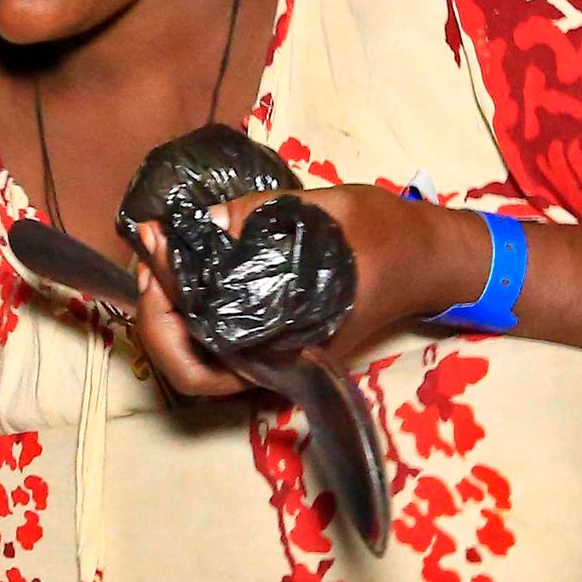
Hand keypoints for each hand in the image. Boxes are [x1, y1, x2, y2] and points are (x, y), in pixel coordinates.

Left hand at [127, 186, 480, 398]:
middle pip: (192, 372)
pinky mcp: (278, 344)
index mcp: (295, 340)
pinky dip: (191, 316)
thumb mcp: (330, 209)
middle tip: (149, 258)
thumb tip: (207, 222)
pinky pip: (219, 346)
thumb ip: (265, 215)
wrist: (432, 260)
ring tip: (157, 261)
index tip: (157, 246)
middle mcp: (281, 363)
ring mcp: (278, 359)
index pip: (208, 344)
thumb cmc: (390, 235)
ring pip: (201, 365)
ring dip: (168, 319)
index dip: (168, 301)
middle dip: (155, 318)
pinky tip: (184, 269)